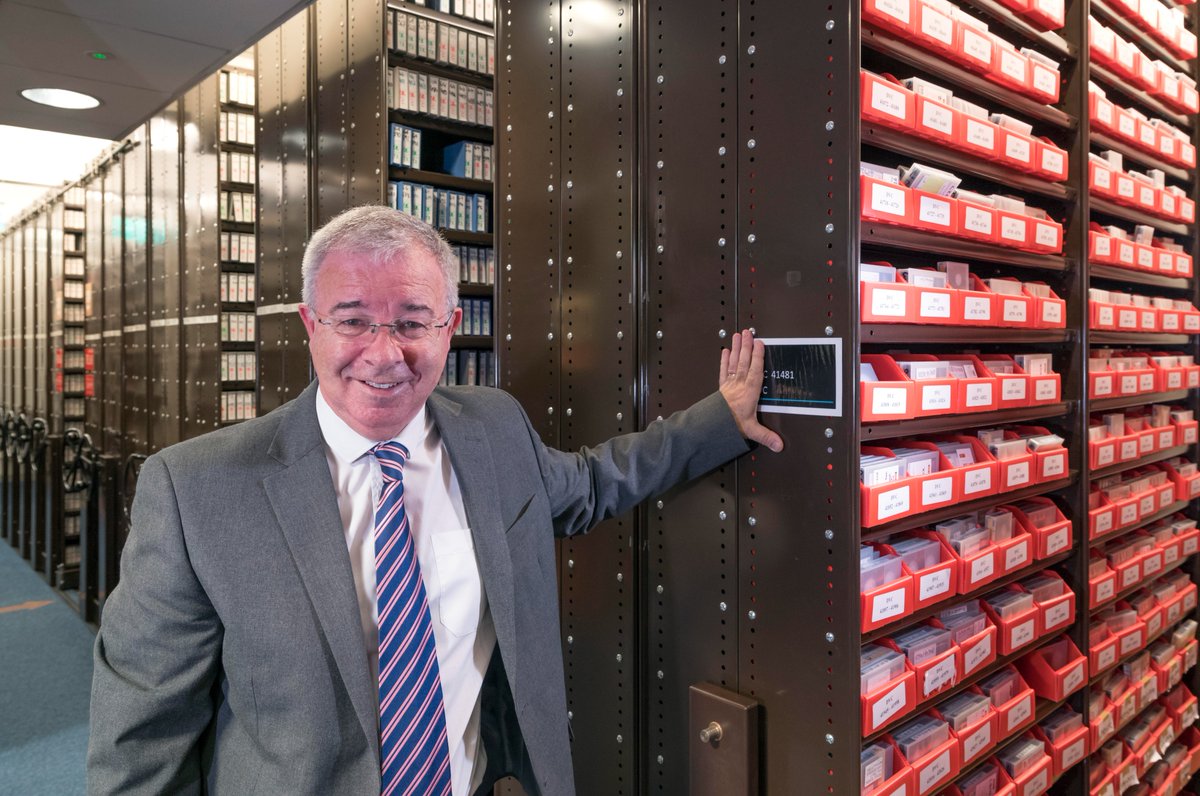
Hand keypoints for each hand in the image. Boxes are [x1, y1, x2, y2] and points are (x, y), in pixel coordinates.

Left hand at [719, 330, 783, 452]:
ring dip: (736, 349)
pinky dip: (724, 360)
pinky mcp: (722, 388)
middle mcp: (739, 385)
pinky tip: (725, 351)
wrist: (711, 427)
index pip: (755, 370)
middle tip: (747, 333)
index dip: (758, 356)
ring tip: (737, 335)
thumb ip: (766, 436)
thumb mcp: (751, 431)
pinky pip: (724, 371)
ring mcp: (729, 385)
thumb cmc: (730, 426)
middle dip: (746, 346)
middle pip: (744, 362)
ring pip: (734, 363)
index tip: (759, 343)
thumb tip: (779, 445)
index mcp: (749, 392)